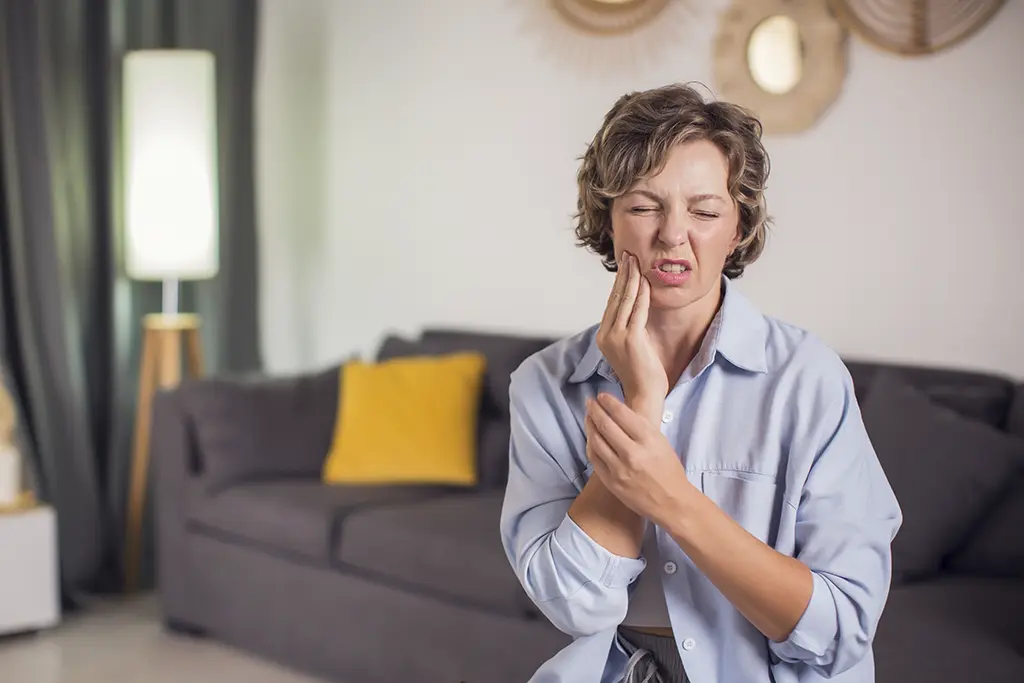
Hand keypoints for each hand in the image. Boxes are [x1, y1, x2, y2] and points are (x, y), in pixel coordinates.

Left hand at [585, 392, 690, 525]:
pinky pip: (594, 458)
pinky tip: (590, 438)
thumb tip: (620, 411)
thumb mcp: (661, 442)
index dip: (608, 402)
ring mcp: (619, 468)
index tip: (601, 396)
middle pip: (605, 425)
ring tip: (588, 417)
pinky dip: (590, 445)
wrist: (671, 502)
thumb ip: (641, 428)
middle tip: (589, 402)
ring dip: (590, 426)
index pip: (622, 414)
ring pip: (596, 441)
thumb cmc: (669, 470)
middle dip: (595, 410)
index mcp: (648, 440)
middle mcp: (632, 453)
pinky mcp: (611, 482)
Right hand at [596, 252, 667, 419]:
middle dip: (624, 274)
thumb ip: (631, 327)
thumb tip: (638, 307)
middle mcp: (606, 335)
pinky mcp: (631, 340)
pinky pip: (638, 311)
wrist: (643, 396)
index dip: (619, 282)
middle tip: (629, 254)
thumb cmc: (642, 374)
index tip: (625, 265)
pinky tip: (646, 281)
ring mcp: (617, 337)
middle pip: (616, 297)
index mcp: (604, 336)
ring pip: (625, 301)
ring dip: (632, 278)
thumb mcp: (632, 346)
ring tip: (636, 261)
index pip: (613, 303)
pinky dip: (642, 294)